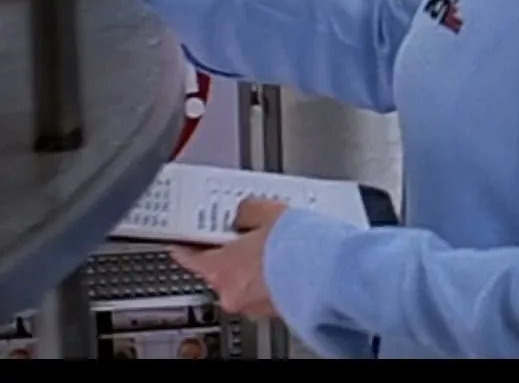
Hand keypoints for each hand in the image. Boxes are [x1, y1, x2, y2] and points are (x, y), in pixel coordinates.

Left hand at [171, 198, 286, 318]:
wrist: (331, 274)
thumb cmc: (298, 247)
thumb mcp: (268, 212)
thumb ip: (247, 210)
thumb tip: (243, 211)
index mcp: (219, 268)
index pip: (189, 257)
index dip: (187, 243)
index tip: (186, 237)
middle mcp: (231, 292)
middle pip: (219, 269)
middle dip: (230, 252)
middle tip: (246, 232)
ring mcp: (254, 305)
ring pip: (245, 282)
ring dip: (255, 267)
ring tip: (278, 246)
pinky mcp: (277, 310)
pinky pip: (266, 291)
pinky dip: (273, 278)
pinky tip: (291, 262)